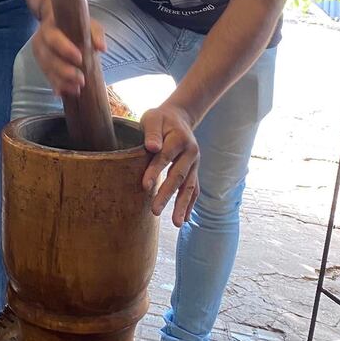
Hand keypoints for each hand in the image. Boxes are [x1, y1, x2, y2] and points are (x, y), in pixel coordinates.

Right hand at [30, 6, 106, 95]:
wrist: (57, 24)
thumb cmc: (75, 24)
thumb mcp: (87, 23)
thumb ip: (95, 33)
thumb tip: (101, 48)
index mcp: (50, 26)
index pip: (54, 38)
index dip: (65, 49)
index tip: (80, 59)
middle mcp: (40, 40)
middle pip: (48, 57)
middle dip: (64, 70)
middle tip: (81, 79)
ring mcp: (39, 53)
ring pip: (46, 69)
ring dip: (60, 81)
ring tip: (76, 89)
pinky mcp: (41, 64)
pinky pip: (46, 76)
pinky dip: (55, 85)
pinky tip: (62, 93)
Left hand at [140, 104, 199, 226]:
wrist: (179, 117)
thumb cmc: (161, 119)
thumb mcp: (153, 118)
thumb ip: (152, 132)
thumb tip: (152, 147)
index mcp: (179, 138)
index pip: (165, 156)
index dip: (155, 171)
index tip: (144, 186)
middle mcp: (191, 152)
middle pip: (178, 175)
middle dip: (167, 194)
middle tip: (155, 211)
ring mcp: (195, 163)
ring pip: (189, 186)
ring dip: (182, 205)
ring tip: (176, 223)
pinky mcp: (194, 171)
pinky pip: (194, 189)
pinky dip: (190, 204)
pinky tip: (185, 219)